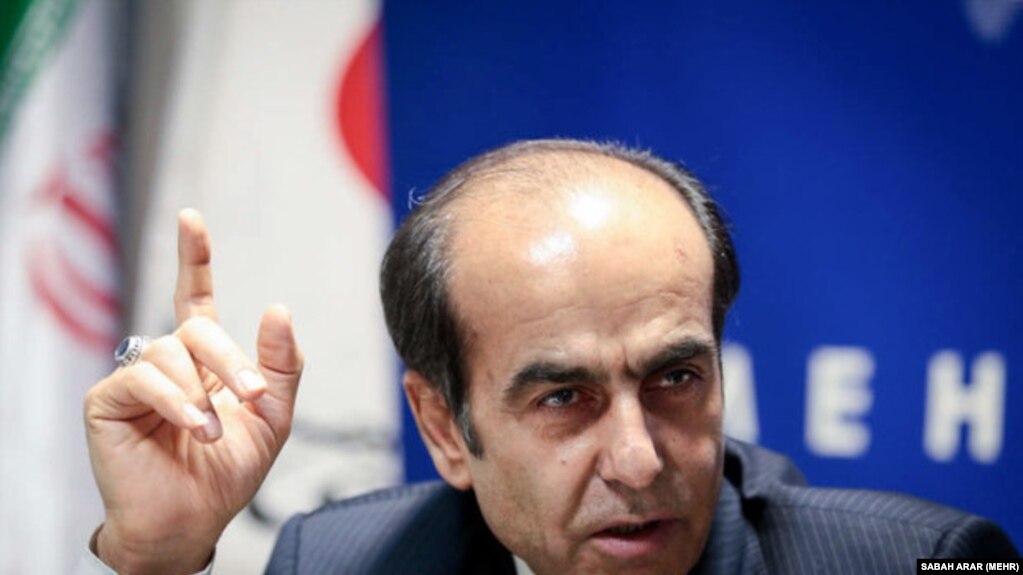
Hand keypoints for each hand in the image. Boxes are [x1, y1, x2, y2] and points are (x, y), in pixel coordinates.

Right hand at [83, 209, 302, 574]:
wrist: (192, 521)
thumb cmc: (228, 472)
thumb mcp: (273, 417)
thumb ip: (281, 365)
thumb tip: (277, 307)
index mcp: (205, 360)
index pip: (197, 297)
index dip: (194, 258)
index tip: (190, 218)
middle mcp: (169, 361)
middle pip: (197, 328)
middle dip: (232, 360)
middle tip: (254, 396)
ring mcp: (136, 378)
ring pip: (171, 351)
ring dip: (204, 391)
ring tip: (214, 431)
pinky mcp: (109, 401)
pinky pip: (143, 379)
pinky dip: (175, 401)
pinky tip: (193, 427)